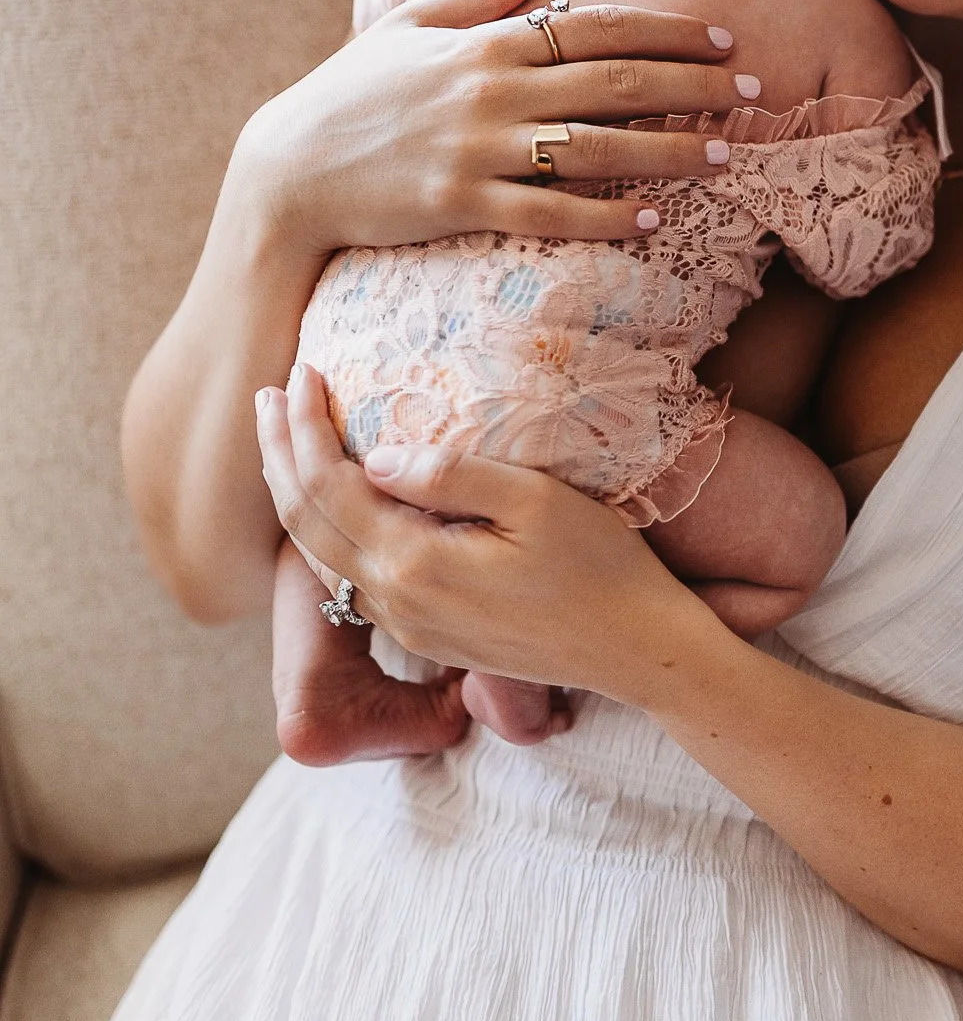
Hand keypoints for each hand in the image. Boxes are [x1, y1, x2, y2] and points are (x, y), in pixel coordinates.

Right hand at [231, 0, 751, 258]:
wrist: (288, 171)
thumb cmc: (353, 95)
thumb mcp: (413, 24)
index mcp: (485, 41)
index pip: (595, 25)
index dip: (667, 30)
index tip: (724, 38)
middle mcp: (490, 90)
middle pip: (614, 80)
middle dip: (693, 85)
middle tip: (754, 92)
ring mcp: (476, 149)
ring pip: (596, 148)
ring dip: (667, 151)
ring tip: (724, 158)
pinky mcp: (461, 204)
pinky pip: (549, 213)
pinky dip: (603, 216)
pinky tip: (651, 219)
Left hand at [255, 365, 712, 704]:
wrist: (636, 651)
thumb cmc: (599, 565)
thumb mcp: (536, 500)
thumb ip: (450, 475)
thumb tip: (374, 457)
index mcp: (415, 564)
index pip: (328, 484)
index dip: (304, 425)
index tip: (302, 370)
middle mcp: (396, 603)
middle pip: (303, 523)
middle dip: (277, 453)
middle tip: (267, 394)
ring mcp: (407, 627)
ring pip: (319, 556)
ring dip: (294, 492)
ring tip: (285, 440)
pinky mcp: (426, 636)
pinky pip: (350, 579)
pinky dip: (325, 530)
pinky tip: (335, 502)